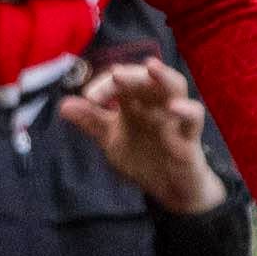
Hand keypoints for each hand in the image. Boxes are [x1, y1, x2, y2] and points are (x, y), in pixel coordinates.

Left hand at [57, 57, 228, 213]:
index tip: (88, 97)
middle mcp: (155, 104)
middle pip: (147, 78)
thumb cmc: (144, 157)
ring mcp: (174, 117)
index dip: (105, 85)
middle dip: (131, 74)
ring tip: (151, 67)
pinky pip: (194, 118)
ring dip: (164, 76)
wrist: (170, 188)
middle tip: (115, 76)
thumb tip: (63, 106)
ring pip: (176, 87)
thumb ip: (91, 122)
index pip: (120, 82)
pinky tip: (174, 107)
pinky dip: (187, 110)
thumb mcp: (111, 139)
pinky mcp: (189, 136)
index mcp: (135, 102)